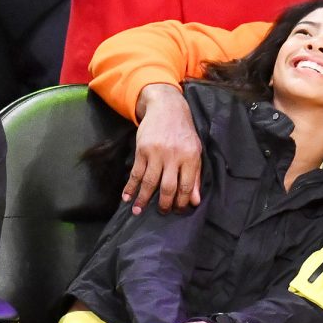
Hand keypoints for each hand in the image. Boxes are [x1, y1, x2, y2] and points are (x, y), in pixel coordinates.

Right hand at [125, 84, 201, 214]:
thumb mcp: (195, 152)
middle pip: (167, 187)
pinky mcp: (142, 150)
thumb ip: (195, 177)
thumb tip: (195, 201)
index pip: (186, 186)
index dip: (182, 201)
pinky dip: (130, 186)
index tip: (178, 210)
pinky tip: (127, 197)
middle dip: (164, 204)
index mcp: (190, 158)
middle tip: (161, 213)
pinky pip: (135, 172)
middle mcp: (173, 157)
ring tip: (138, 211)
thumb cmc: (184, 133)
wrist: (167, 109)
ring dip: (143, 199)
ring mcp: (156, 153)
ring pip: (149, 182)